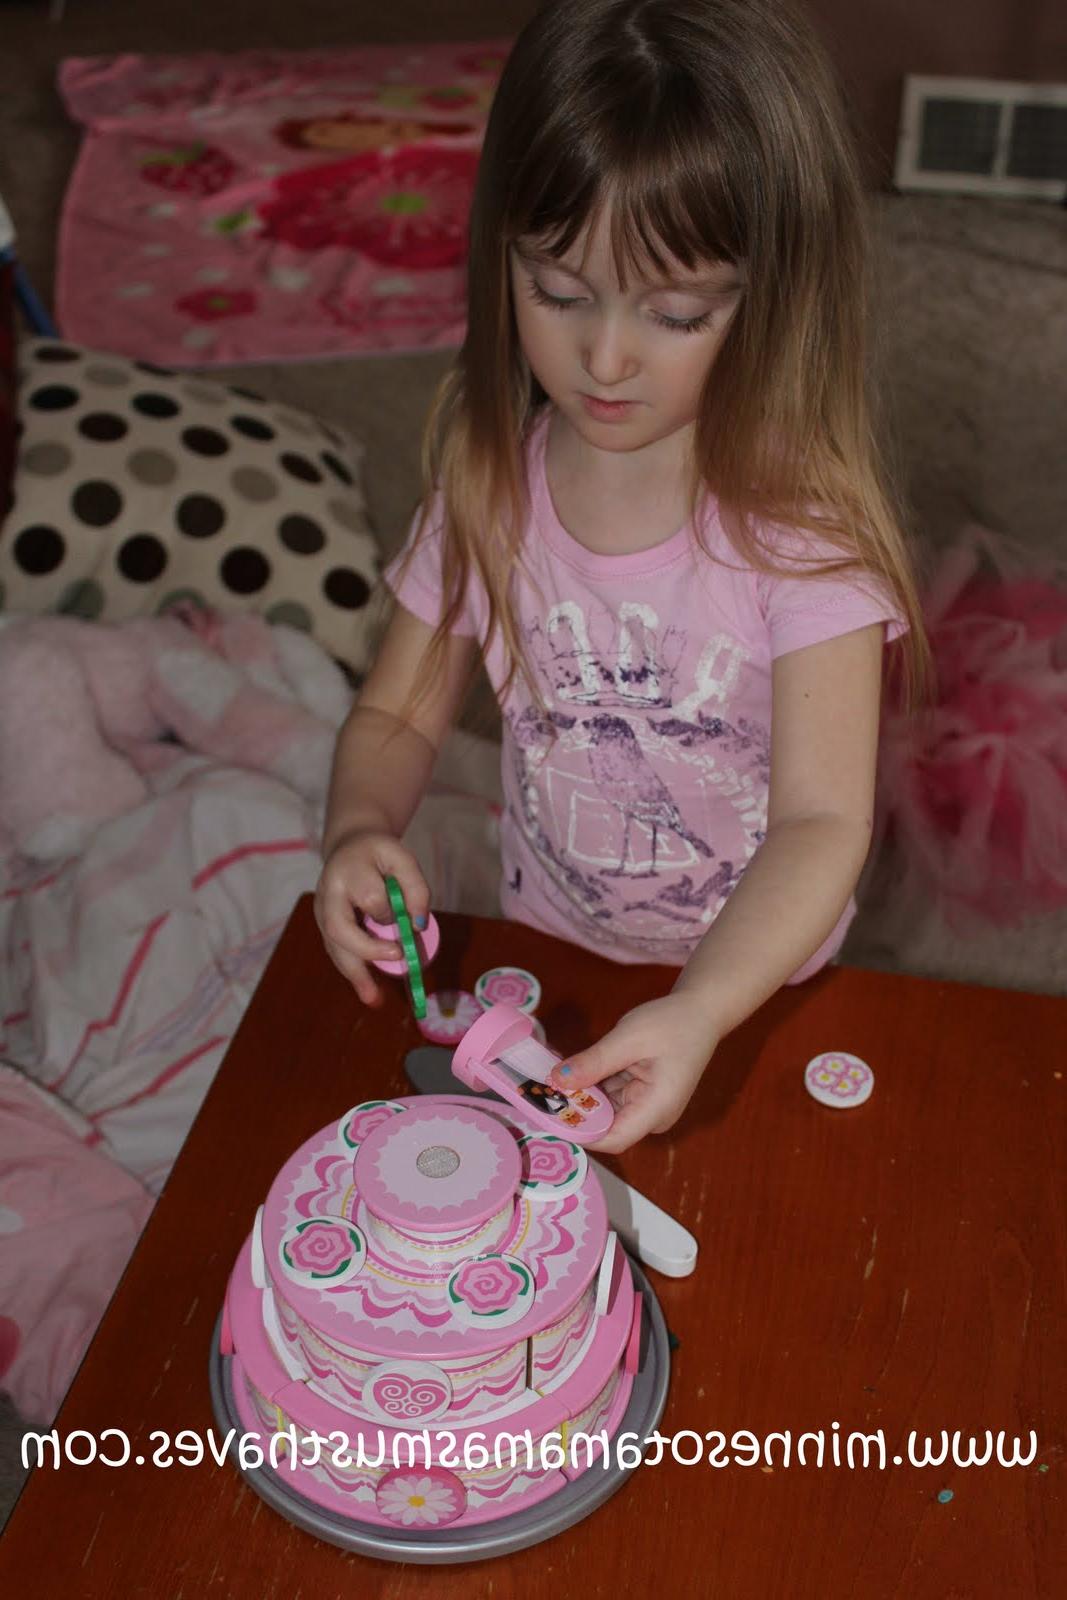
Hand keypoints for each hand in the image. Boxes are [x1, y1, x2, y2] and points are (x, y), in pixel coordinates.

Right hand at [314, 829, 429, 1006]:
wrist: (349, 845)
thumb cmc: (379, 854)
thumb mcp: (402, 859)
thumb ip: (415, 888)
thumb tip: (419, 926)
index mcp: (349, 872)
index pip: (369, 897)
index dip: (390, 913)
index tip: (412, 924)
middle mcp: (329, 894)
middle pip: (339, 928)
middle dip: (367, 950)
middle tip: (395, 958)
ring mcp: (321, 911)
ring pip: (334, 946)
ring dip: (355, 974)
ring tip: (374, 999)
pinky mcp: (324, 926)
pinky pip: (337, 951)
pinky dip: (353, 972)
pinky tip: (368, 991)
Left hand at [548, 992, 720, 1153]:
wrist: (701, 1011)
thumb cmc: (672, 1023)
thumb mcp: (628, 1038)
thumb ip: (594, 1062)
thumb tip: (558, 1080)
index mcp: (657, 1109)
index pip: (612, 1139)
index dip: (578, 1133)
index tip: (546, 1116)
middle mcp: (652, 1117)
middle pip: (605, 1126)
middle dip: (573, 1112)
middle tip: (538, 1093)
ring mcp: (647, 1107)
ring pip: (605, 1112)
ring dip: (579, 1098)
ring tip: (548, 1081)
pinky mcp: (641, 1096)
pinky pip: (611, 1098)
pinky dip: (591, 1087)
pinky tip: (571, 1073)